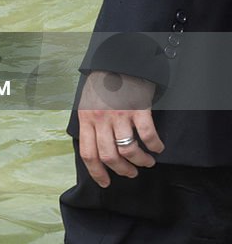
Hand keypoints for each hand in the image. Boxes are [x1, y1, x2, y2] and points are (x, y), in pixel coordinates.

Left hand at [77, 71, 164, 187]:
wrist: (117, 60)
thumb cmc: (102, 84)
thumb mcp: (87, 104)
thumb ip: (90, 125)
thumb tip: (95, 151)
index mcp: (86, 119)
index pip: (88, 153)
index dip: (97, 173)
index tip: (106, 183)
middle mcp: (101, 119)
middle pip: (109, 156)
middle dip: (122, 170)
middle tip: (130, 173)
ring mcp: (120, 114)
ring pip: (129, 149)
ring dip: (140, 161)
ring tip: (146, 162)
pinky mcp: (138, 108)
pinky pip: (148, 135)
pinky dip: (155, 145)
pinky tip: (158, 147)